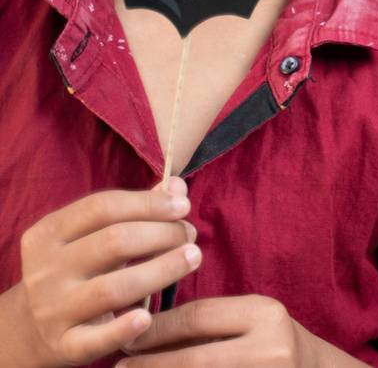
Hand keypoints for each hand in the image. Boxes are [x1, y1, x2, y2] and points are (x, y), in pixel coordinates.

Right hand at [0, 178, 198, 367]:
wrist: (30, 328)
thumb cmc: (77, 270)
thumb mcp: (92, 236)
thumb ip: (136, 210)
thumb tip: (178, 187)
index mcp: (48, 234)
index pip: (102, 207)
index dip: (148, 203)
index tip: (183, 207)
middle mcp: (45, 271)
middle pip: (113, 243)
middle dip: (162, 234)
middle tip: (189, 235)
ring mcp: (52, 310)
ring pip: (112, 288)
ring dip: (162, 270)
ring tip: (193, 257)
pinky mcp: (64, 345)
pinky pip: (96, 339)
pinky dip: (122, 329)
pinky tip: (147, 317)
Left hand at [118, 295, 351, 367]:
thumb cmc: (272, 346)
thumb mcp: (249, 322)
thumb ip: (207, 324)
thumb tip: (140, 331)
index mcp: (265, 314)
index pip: (197, 317)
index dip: (155, 330)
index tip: (126, 339)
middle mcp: (271, 348)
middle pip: (193, 360)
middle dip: (148, 366)